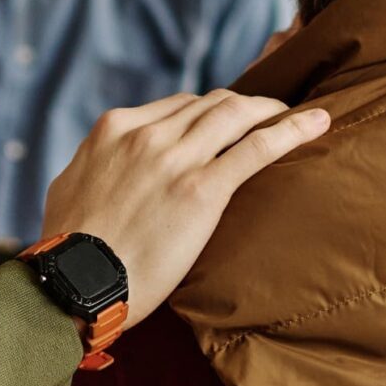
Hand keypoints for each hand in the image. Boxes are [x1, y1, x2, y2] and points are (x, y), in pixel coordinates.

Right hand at [39, 90, 327, 325]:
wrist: (74, 282)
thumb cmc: (67, 248)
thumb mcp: (68, 187)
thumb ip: (94, 165)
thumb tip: (102, 165)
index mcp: (114, 129)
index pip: (176, 107)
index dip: (208, 114)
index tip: (227, 125)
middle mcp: (147, 134)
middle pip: (211, 103)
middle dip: (244, 106)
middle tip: (268, 117)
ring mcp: (176, 158)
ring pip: (237, 114)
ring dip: (271, 111)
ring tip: (297, 117)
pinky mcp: (203, 189)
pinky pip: (258, 148)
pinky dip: (292, 130)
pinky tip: (318, 124)